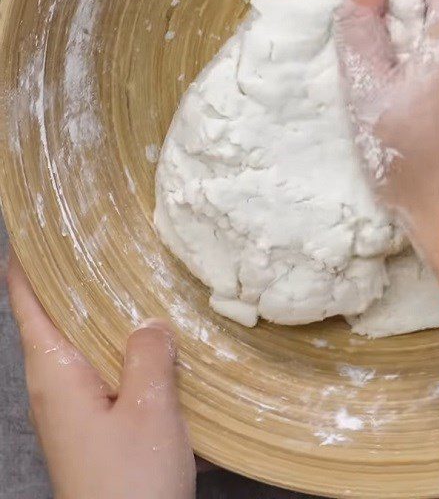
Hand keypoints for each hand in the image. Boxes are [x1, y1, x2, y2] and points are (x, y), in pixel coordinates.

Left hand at [7, 252, 195, 498]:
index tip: (35, 224)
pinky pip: (102, 363)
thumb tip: (149, 321)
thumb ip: (147, 354)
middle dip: (71, 275)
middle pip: (53, 315)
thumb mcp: (149, 408)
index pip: (28, 303)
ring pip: (81, 339)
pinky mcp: (95, 421)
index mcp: (55, 370)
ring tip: (134, 272)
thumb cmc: (130, 477)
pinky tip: (152, 333)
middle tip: (105, 233)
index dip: (26, 261)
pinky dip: (119, 338)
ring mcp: (73, 404)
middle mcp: (55, 382)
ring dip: (100, 307)